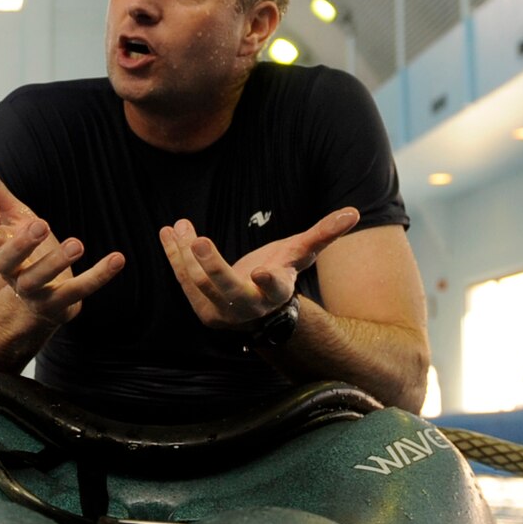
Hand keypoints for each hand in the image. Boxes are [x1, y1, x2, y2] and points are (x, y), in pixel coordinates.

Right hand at [0, 161, 123, 327]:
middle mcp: (12, 273)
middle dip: (22, 244)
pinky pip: (80, 290)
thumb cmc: (27, 251)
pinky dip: (99, 275)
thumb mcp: (14, 218)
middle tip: (42, 224)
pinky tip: (118, 258)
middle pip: (7, 262)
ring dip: (57, 262)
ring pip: (39, 279)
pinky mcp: (61, 303)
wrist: (42, 301)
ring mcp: (34, 292)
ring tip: (77, 244)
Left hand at [158, 207, 360, 330]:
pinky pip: (184, 279)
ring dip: (185, 253)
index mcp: (275, 292)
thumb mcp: (300, 253)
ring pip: (199, 281)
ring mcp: (222, 310)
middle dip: (212, 265)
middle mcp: (248, 305)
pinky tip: (168, 231)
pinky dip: (174, 255)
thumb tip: (354, 213)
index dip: (269, 281)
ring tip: (180, 226)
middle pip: (228, 288)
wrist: (256, 309)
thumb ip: (324, 233)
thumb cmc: (280, 272)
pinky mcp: (200, 306)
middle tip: (199, 241)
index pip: (274, 288)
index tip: (262, 272)